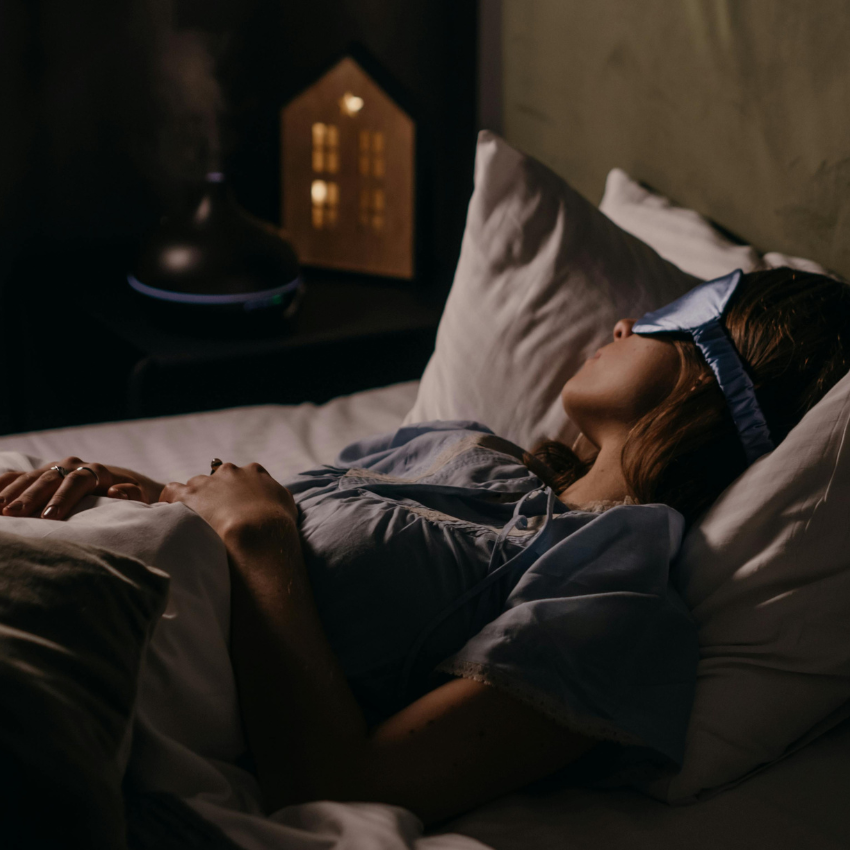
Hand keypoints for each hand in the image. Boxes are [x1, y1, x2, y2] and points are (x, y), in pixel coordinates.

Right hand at [0, 458, 156, 519]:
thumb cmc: (131, 495)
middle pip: (49, 479)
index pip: (77, 482)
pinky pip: (17, 476)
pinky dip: (2, 485)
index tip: (49, 517)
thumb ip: (131, 493)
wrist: (123, 481)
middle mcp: (73, 465)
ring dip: (12, 492)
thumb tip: (116, 491)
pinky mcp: (40, 473)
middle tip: (14, 515)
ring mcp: (54, 467)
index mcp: (96, 471)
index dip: (62, 499)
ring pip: (30, 477)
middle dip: (30, 497)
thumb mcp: (139, 495)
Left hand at [160, 462, 297, 548]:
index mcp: (253, 471)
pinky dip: (171, 502)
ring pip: (195, 487)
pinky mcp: (186, 495)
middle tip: (220, 520)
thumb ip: (275, 494)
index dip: (239, 494)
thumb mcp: (286, 503)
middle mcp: (229, 471)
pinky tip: (177, 516)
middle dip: (216, 496)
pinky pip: (171, 491)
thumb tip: (272, 495)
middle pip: (217, 480)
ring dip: (196, 501)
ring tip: (199, 524)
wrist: (258, 534)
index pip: (243, 476)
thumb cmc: (276, 523)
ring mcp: (206, 482)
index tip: (238, 509)